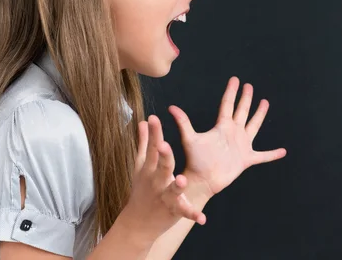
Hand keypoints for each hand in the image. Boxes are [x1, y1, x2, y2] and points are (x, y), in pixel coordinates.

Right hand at [121, 115, 206, 246]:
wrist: (138, 222)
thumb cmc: (142, 189)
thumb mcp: (141, 166)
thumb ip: (144, 143)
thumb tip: (142, 121)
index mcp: (150, 169)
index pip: (152, 148)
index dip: (153, 133)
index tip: (152, 118)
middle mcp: (156, 181)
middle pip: (162, 166)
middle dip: (163, 155)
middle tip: (163, 145)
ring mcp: (164, 197)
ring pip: (172, 190)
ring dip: (177, 186)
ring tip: (182, 180)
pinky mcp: (174, 211)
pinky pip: (185, 211)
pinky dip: (193, 214)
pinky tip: (203, 218)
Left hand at [169, 76, 286, 197]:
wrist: (202, 180)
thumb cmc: (195, 161)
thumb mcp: (190, 139)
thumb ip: (183, 123)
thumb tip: (171, 107)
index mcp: (222, 127)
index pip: (228, 105)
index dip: (232, 92)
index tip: (236, 79)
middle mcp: (233, 133)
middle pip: (242, 111)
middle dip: (246, 99)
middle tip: (250, 86)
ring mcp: (241, 145)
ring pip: (254, 126)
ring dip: (259, 115)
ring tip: (265, 103)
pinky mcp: (246, 159)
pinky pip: (263, 156)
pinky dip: (272, 154)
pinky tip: (283, 151)